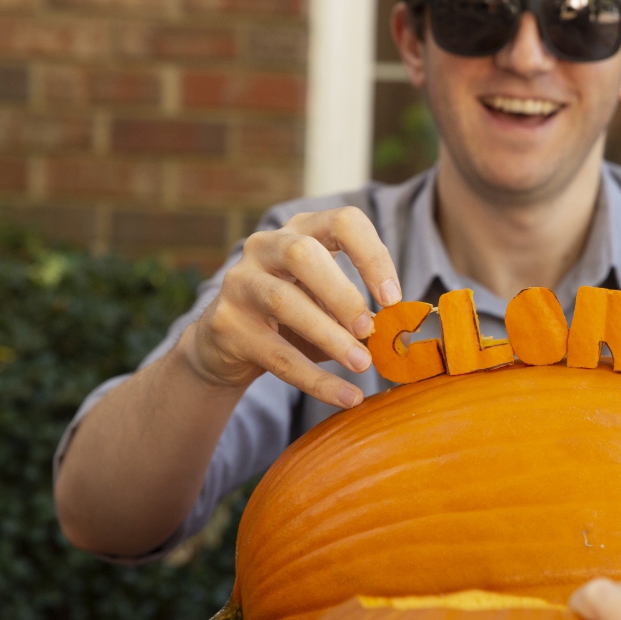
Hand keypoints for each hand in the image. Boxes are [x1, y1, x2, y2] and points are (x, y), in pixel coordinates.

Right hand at [179, 207, 401, 407]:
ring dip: (330, 336)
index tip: (392, 297)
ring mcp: (240, 282)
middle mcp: (265, 247)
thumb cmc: (292, 317)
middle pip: (304, 254)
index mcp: (301, 230)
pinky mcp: (227, 324)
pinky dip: (316, 380)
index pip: (343, 222)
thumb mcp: (326, 302)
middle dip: (343, 294)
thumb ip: (357, 310)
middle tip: (369, 329)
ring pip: (285, 302)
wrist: (225, 345)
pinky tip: (346, 396)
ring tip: (362, 364)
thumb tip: (395, 334)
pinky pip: (277, 354)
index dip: (372, 256)